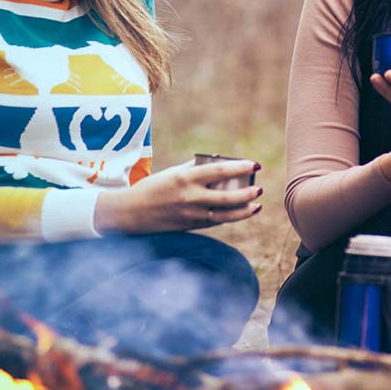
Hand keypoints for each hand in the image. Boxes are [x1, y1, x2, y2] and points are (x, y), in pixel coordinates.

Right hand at [93, 159, 262, 234]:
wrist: (131, 213)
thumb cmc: (153, 187)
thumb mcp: (173, 173)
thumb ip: (195, 168)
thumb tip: (219, 163)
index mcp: (186, 178)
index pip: (220, 171)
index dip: (240, 167)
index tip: (255, 164)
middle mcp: (190, 197)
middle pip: (227, 197)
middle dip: (247, 193)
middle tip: (259, 188)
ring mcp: (191, 214)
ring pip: (225, 214)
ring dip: (244, 210)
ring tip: (257, 204)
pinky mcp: (190, 226)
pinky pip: (216, 222)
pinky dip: (231, 217)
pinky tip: (242, 212)